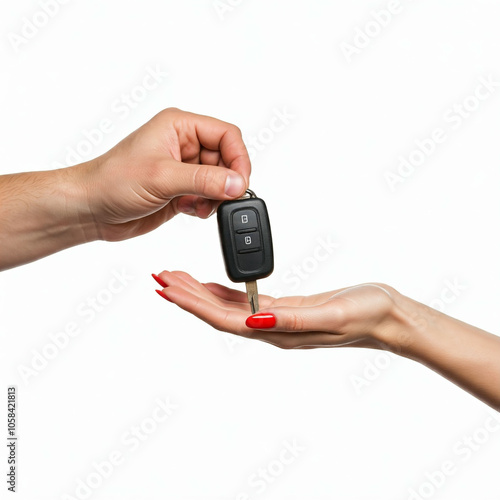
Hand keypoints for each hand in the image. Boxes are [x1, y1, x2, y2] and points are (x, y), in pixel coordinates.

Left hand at [77, 108, 249, 241]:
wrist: (91, 210)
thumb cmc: (112, 181)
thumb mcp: (162, 177)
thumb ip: (204, 180)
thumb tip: (237, 183)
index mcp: (179, 126)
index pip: (226, 134)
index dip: (238, 158)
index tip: (240, 182)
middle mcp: (184, 145)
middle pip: (226, 159)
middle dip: (226, 182)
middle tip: (220, 198)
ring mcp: (183, 169)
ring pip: (220, 180)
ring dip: (216, 197)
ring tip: (199, 205)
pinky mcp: (181, 190)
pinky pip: (208, 196)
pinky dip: (206, 206)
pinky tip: (189, 209)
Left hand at [153, 271, 401, 348]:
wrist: (387, 317)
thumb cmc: (366, 314)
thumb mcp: (332, 314)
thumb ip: (293, 318)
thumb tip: (255, 320)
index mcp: (277, 330)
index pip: (223, 318)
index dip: (193, 304)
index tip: (167, 288)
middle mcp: (270, 328)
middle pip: (217, 312)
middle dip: (186, 296)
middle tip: (160, 277)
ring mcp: (276, 319)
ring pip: (227, 306)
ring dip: (199, 293)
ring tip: (176, 279)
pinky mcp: (285, 308)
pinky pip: (245, 300)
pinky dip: (222, 291)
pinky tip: (211, 285)